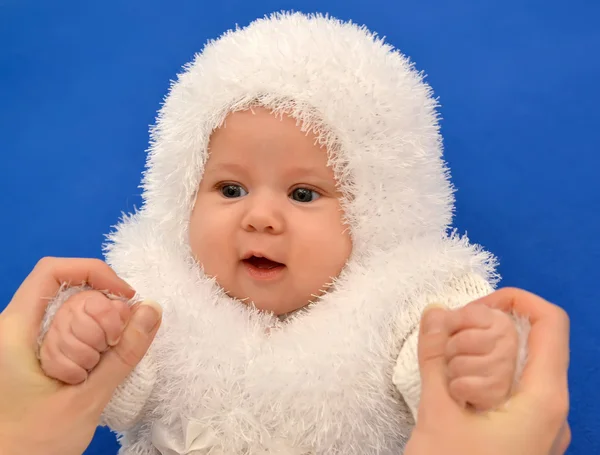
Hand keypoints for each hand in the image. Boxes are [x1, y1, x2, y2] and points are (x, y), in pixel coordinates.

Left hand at [0, 257, 161, 454]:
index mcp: (13, 330)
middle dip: (100, 306)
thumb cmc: (33, 443)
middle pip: (63, 290)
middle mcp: (11, 328)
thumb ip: (122, 354)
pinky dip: (87, 338)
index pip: (52, 271)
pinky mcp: (28, 354)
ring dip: (95, 326)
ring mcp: (18, 341)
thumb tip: (152, 309)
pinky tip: (96, 364)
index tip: (125, 295)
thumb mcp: (86, 399)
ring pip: (65, 310)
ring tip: (107, 356)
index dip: (94, 271)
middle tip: (122, 334)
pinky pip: (63, 329)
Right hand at [405, 287, 569, 454]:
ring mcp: (541, 426)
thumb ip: (436, 356)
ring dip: (477, 361)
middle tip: (444, 349)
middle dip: (481, 335)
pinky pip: (510, 392)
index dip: (512, 299)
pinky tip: (453, 397)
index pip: (549, 322)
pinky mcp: (525, 438)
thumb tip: (436, 310)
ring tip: (444, 380)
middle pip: (528, 343)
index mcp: (545, 399)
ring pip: (516, 368)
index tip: (470, 308)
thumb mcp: (438, 414)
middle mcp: (553, 410)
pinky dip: (481, 381)